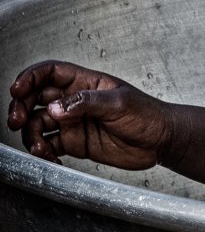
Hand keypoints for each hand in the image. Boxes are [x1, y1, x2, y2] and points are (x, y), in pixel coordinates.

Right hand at [7, 61, 171, 169]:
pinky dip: (44, 152)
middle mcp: (76, 101)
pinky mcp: (75, 142)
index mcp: (86, 83)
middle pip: (36, 98)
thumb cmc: (149, 115)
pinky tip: (49, 158)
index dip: (30, 77)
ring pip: (39, 124)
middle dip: (21, 107)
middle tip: (16, 121)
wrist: (162, 142)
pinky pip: (50, 146)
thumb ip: (87, 103)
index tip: (16, 90)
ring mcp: (74, 122)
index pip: (50, 72)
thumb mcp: (120, 103)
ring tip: (40, 148)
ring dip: (31, 135)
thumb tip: (56, 107)